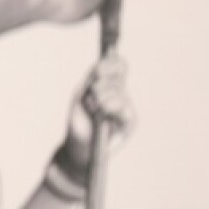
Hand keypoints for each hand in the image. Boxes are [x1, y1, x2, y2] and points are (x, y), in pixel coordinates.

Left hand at [59, 52, 134, 175]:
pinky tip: (102, 114)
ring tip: (93, 110)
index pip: (119, 65)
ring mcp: (127, 107)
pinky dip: (110, 108)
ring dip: (101, 98)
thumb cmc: (79, 120)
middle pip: (119, 74)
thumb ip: (91, 78)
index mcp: (110, 85)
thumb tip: (100, 65)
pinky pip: (124, 107)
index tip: (97, 71)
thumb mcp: (80, 94)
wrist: (79, 145)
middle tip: (91, 97)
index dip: (111, 63)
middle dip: (101, 83)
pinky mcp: (130, 121)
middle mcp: (121, 94)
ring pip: (119, 91)